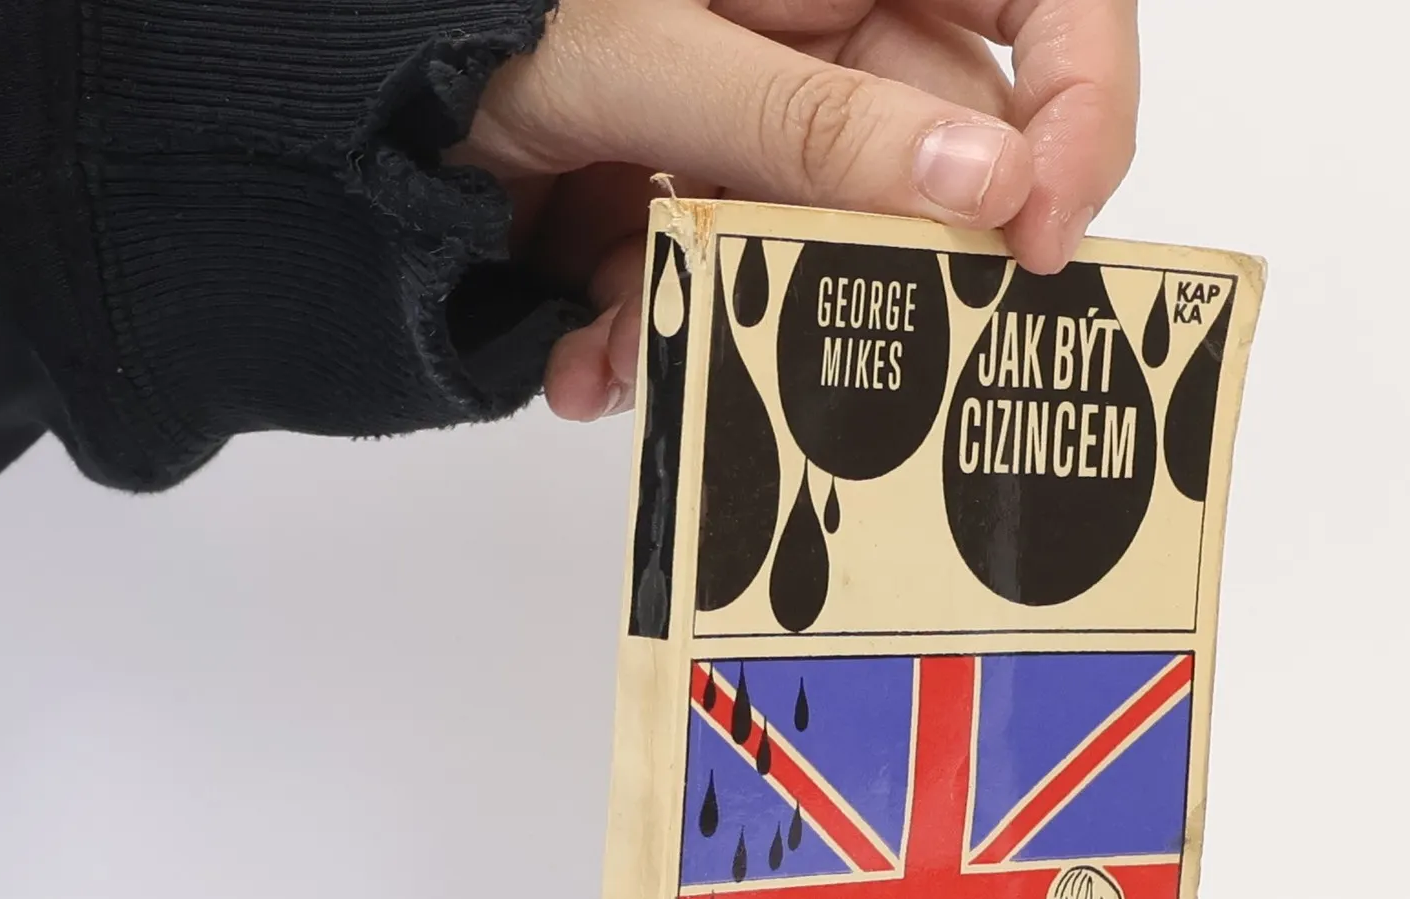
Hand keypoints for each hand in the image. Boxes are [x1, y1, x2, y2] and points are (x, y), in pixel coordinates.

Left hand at [454, 0, 1140, 418]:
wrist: (327, 85)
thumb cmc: (465, 11)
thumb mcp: (645, 58)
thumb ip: (817, 125)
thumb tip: (992, 186)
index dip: (1082, 106)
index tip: (1040, 233)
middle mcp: (823, 25)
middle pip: (942, 156)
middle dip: (875, 268)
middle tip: (841, 351)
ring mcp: (762, 117)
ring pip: (829, 246)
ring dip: (742, 321)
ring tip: (627, 347)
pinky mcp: (705, 193)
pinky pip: (742, 279)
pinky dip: (667, 329)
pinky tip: (588, 353)